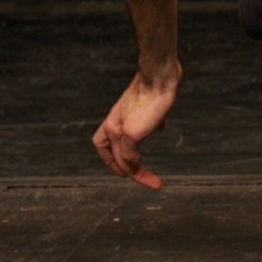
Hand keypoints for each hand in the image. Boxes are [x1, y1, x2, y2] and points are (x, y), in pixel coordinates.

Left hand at [92, 70, 179, 189]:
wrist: (158, 78)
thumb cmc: (157, 85)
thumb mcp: (151, 104)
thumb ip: (150, 116)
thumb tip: (157, 125)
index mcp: (115, 117)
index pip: (103, 142)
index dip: (112, 157)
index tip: (126, 166)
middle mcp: (112, 125)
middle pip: (112, 156)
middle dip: (124, 171)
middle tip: (137, 180)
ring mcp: (119, 131)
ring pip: (123, 161)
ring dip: (138, 175)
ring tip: (155, 184)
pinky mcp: (129, 135)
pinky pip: (130, 159)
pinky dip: (138, 169)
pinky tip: (150, 174)